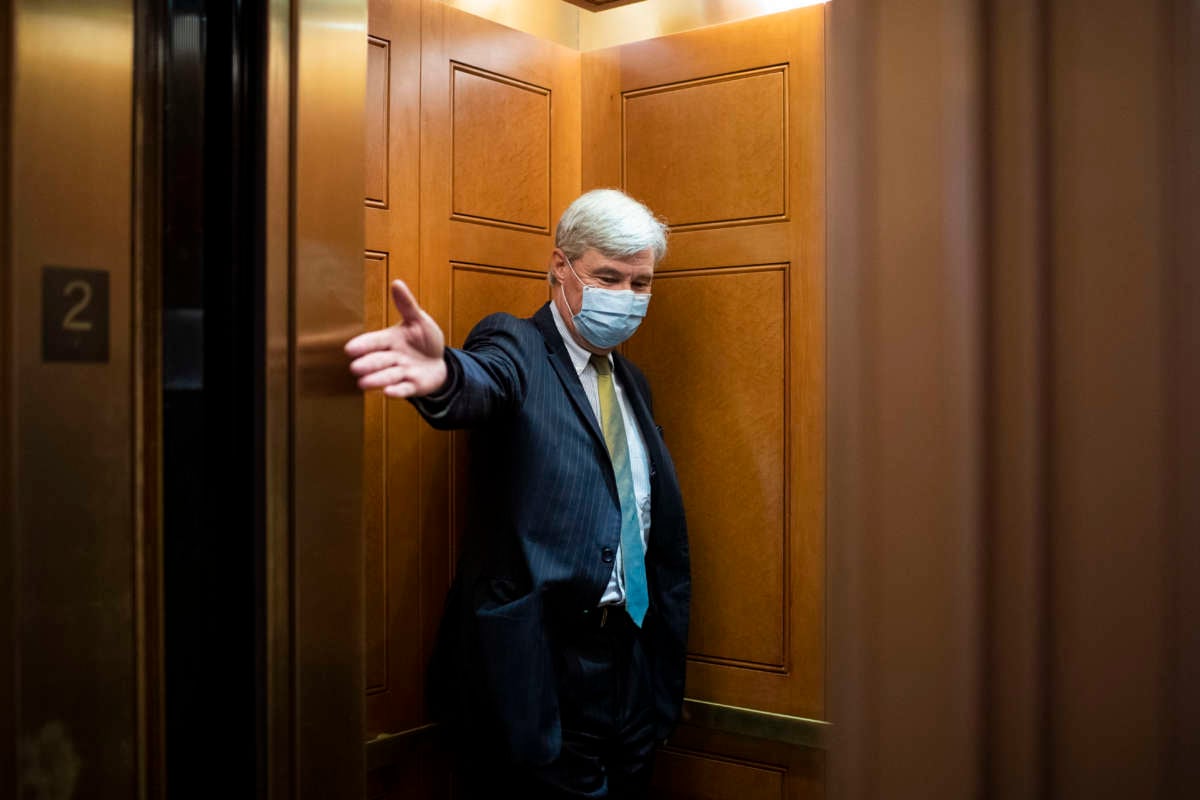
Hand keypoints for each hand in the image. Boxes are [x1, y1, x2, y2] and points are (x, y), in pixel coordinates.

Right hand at [345, 280, 447, 397]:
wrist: (440, 363)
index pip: (375, 341)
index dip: (364, 345)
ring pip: (387, 376)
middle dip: (368, 364)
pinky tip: (388, 392)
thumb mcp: (418, 320)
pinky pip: (404, 389)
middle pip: (378, 361)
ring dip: (376, 379)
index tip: (350, 348)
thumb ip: (406, 304)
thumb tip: (397, 282)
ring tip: (363, 383)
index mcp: (391, 339)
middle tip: (355, 367)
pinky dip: (397, 391)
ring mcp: (402, 373)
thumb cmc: (425, 340)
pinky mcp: (412, 386)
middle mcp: (393, 358)